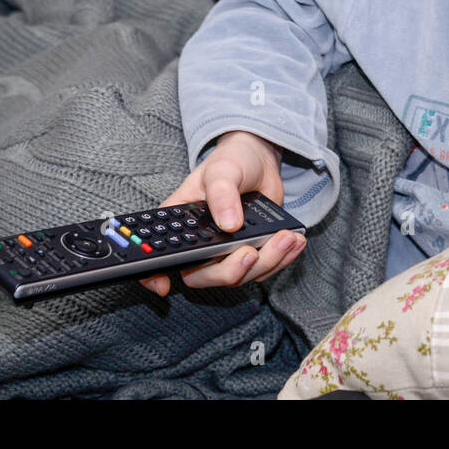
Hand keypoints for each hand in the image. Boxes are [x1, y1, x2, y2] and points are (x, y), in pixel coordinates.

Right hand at [139, 130, 306, 295]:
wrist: (260, 161)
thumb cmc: (232, 160)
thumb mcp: (223, 169)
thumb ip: (222, 193)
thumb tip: (229, 224)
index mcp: (180, 224)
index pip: (157, 257)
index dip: (154, 277)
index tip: (163, 287)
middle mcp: (200, 244)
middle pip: (205, 276)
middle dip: (231, 270)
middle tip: (252, 252)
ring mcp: (226, 251)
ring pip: (239, 277)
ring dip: (267, 263)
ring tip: (287, 239)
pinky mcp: (251, 252)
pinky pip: (263, 269)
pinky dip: (282, 259)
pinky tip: (295, 242)